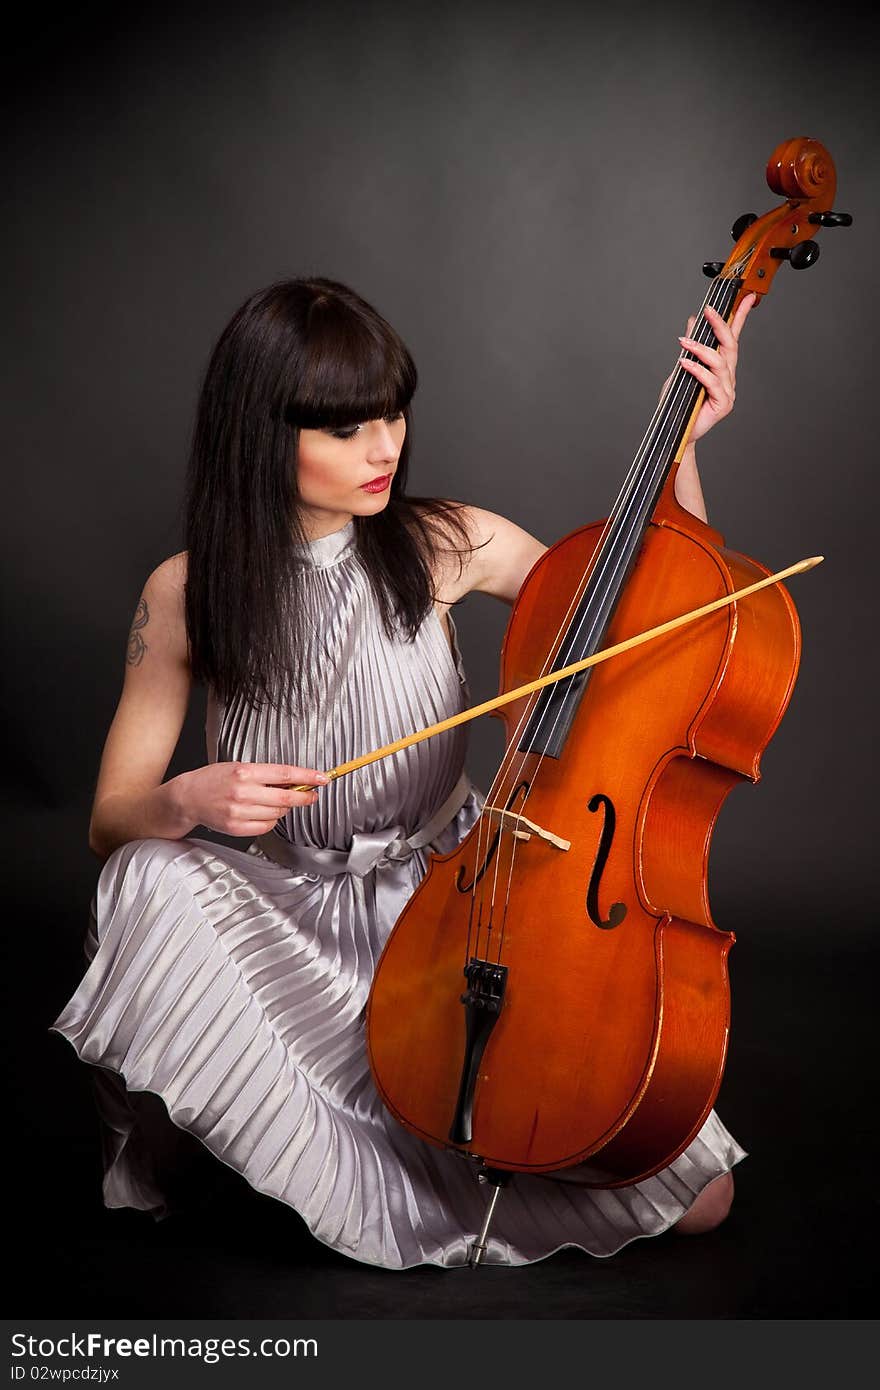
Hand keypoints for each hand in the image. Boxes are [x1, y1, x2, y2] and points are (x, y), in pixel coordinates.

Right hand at [171, 761, 329, 837]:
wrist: (188, 797)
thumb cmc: (214, 779)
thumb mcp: (239, 767)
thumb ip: (265, 775)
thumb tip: (294, 781)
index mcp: (245, 772)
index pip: (285, 774)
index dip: (308, 777)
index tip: (322, 779)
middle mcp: (243, 792)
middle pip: (286, 798)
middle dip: (304, 797)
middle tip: (311, 796)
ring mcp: (239, 812)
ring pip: (278, 813)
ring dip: (283, 809)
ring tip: (273, 802)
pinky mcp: (237, 827)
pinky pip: (266, 827)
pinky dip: (270, 821)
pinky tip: (263, 813)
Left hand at [661, 293, 757, 444]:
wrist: (674, 431)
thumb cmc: (678, 402)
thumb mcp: (682, 368)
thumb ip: (691, 347)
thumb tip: (694, 321)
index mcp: (721, 368)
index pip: (733, 337)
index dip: (740, 317)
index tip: (747, 297)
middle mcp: (728, 378)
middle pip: (730, 346)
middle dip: (721, 325)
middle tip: (708, 311)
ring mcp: (728, 391)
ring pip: (720, 363)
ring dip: (701, 349)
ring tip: (684, 343)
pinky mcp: (724, 404)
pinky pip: (712, 382)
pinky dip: (697, 370)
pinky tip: (684, 363)